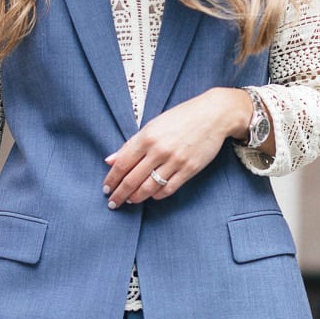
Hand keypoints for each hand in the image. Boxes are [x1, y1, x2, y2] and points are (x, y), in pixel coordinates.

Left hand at [103, 88, 250, 208]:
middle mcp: (159, 150)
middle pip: (132, 180)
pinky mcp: (189, 170)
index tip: (106, 189)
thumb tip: (110, 160)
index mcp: (147, 137)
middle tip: (113, 203)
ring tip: (130, 200)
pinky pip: (168, 189)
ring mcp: (175, 161)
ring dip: (136, 198)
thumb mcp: (153, 125)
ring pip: (149, 188)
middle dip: (120, 194)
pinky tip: (151, 196)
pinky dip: (156, 195)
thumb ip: (131, 144)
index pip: (122, 164)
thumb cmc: (181, 118)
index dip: (112, 179)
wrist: (213, 115)